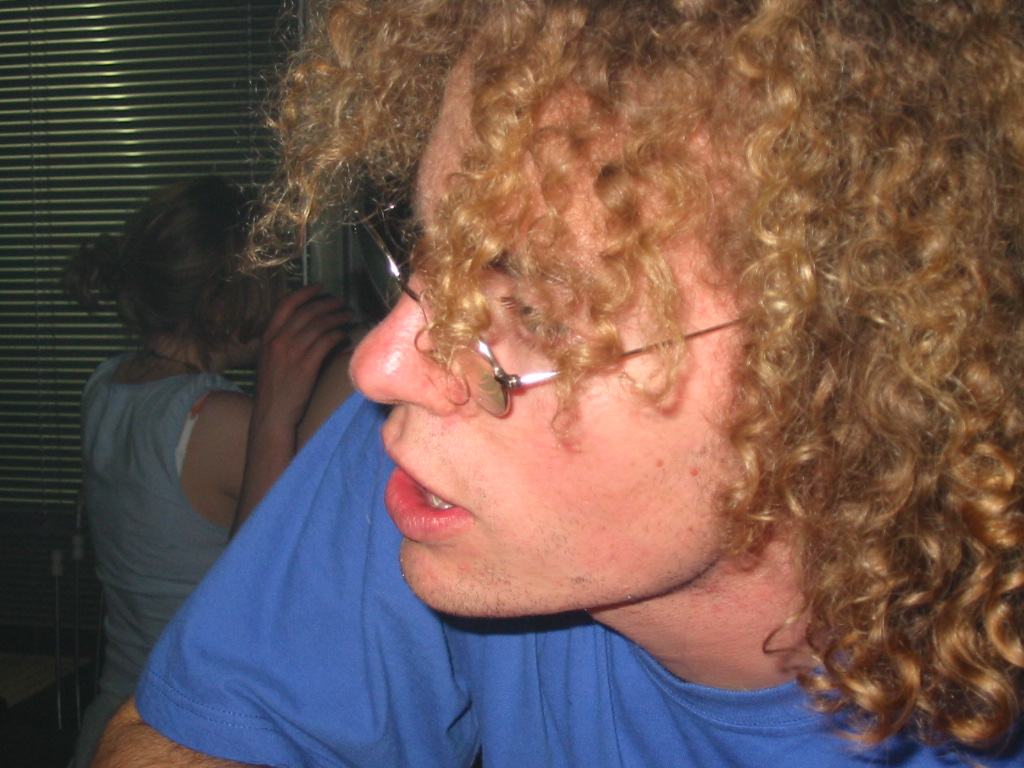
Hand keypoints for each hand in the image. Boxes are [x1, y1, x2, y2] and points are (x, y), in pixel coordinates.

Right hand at [252, 283, 350, 431]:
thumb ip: (282, 341)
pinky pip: (327, 342)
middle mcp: (278, 340)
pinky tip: (345, 336)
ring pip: (319, 325)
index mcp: (267, 336)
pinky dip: (338, 336)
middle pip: (308, 312)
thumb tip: (307, 327)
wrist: (272, 414)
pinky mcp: (306, 366)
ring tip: (348, 316)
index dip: (305, 292)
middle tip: (341, 302)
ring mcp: (292, 352)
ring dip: (337, 317)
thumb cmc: (273, 389)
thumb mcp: (269, 359)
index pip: (287, 304)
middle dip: (327, 303)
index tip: (320, 287)